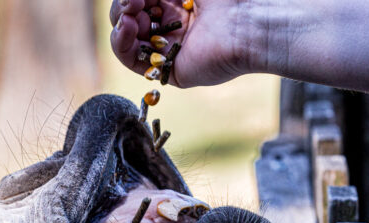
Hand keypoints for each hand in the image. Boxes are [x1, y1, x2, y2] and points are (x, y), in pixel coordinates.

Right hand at [109, 0, 263, 87]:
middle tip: (133, 1)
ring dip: (120, 23)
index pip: (139, 0)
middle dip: (124, 7)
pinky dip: (122, 44)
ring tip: (128, 15)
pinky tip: (126, 28)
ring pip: (126, 39)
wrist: (248, 22)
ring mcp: (167, 48)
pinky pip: (132, 60)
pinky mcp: (167, 70)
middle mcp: (171, 25)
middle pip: (128, 17)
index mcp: (177, 2)